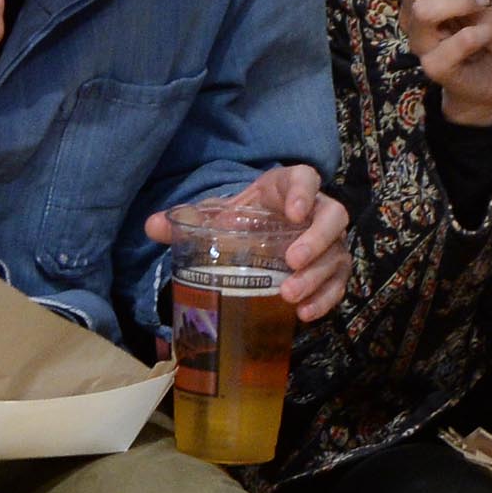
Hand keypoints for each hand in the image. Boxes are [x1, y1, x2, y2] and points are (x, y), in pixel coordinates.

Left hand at [146, 165, 351, 321]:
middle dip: (316, 240)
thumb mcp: (216, 218)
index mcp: (287, 188)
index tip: (293, 212)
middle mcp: (316, 211)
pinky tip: (304, 315)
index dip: (304, 192)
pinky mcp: (332, 269)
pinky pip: (339, 284)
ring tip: (289, 296)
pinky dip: (326, 299)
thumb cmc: (241, 223)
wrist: (256, 239)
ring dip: (317, 277)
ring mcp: (329, 242)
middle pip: (333, 217)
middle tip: (291, 262)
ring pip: (337, 254)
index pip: (305, 178)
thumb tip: (152, 226)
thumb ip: (186, 221)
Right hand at [399, 0, 491, 127]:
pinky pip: (457, 43)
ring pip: (425, 10)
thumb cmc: (479, 33)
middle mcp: (412, 16)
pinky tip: (489, 34)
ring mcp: (421, 44)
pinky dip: (480, 33)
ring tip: (484, 5)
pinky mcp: (436, 68)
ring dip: (462, 0)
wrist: (485, 76)